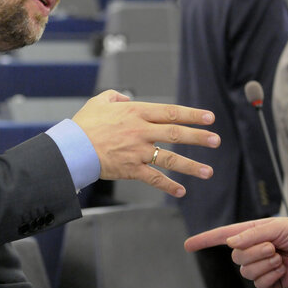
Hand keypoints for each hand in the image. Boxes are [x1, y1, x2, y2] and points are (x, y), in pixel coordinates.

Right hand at [72, 90, 219, 197]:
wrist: (72, 148)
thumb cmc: (85, 123)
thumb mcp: (100, 101)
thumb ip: (116, 96)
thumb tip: (126, 97)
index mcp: (137, 112)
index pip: (171, 112)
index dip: (192, 114)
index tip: (209, 117)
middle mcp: (141, 131)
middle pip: (176, 134)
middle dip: (199, 137)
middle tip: (216, 140)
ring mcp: (137, 152)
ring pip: (170, 158)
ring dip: (191, 166)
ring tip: (208, 172)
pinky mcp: (131, 169)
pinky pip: (153, 178)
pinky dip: (168, 185)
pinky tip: (181, 191)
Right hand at [184, 217, 287, 287]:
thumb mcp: (275, 226)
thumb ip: (251, 234)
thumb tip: (230, 241)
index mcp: (251, 232)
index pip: (222, 236)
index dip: (205, 240)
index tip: (188, 245)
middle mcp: (253, 249)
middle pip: (236, 257)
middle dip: (253, 252)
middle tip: (272, 246)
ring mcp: (261, 266)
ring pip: (246, 271)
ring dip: (264, 263)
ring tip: (279, 256)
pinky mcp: (271, 281)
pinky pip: (260, 283)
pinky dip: (271, 276)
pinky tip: (282, 269)